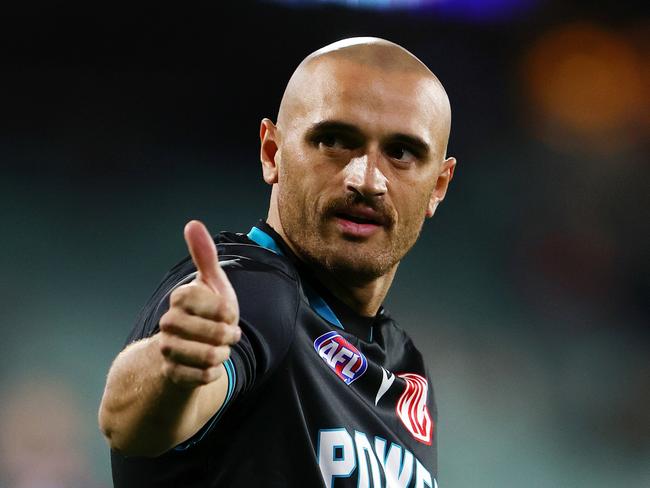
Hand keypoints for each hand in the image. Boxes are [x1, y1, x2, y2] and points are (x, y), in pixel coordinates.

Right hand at [158, 220, 240, 387]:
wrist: (192, 346)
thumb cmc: (207, 311)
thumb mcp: (212, 282)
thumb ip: (204, 255)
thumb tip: (192, 224)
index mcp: (180, 299)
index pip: (206, 302)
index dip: (223, 309)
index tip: (229, 313)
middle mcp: (169, 323)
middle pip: (207, 331)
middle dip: (226, 334)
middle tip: (231, 334)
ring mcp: (168, 348)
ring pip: (205, 356)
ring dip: (221, 354)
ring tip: (222, 350)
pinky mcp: (173, 373)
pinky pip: (201, 376)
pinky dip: (213, 372)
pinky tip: (212, 366)